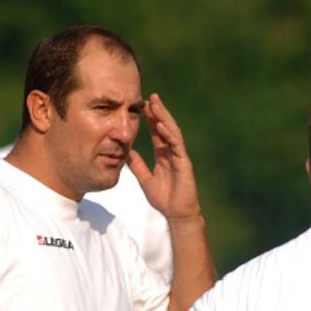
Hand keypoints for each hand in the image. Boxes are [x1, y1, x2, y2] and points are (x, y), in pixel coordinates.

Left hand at [127, 94, 201, 222]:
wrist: (177, 214)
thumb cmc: (165, 199)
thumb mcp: (145, 180)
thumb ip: (137, 166)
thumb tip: (126, 154)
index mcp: (163, 156)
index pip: (156, 133)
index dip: (150, 119)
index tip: (141, 106)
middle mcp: (172, 153)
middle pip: (164, 128)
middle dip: (158, 112)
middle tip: (149, 97)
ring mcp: (179, 156)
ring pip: (171, 132)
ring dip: (163, 117)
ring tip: (155, 104)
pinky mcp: (184, 163)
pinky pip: (176, 145)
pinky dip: (169, 134)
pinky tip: (160, 125)